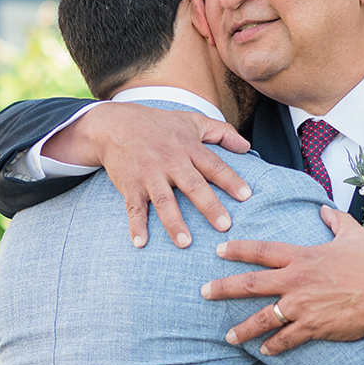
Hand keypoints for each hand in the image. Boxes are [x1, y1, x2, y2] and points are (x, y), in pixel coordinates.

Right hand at [53, 103, 251, 247]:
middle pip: (193, 185)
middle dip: (209, 206)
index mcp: (189, 148)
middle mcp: (171, 162)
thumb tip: (247, 146)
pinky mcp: (130, 185)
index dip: (230, 180)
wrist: (116, 124)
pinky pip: (134, 208)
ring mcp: (149, 175)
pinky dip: (136, 225)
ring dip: (174, 222)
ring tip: (186, 243)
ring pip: (164, 201)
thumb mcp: (192, 121)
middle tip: (224, 225)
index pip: (214, 165)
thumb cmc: (159, 125)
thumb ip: (221, 132)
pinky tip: (141, 243)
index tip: (246, 196)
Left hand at [201, 207, 363, 353]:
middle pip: (251, 284)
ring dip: (242, 329)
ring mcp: (302, 306)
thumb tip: (324, 209)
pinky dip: (274, 346)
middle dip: (223, 289)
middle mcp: (296, 281)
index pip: (262, 251)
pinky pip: (286, 339)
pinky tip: (264, 351)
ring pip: (262, 318)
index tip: (219, 251)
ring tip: (228, 337)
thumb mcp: (354, 235)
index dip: (237, 250)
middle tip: (204, 293)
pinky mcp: (312, 327)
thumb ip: (335, 220)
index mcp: (302, 257)